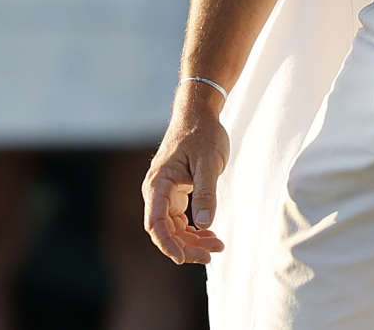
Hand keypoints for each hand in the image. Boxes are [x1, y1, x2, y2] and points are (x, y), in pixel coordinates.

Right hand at [142, 93, 229, 264]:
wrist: (198, 114)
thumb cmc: (202, 133)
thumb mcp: (209, 162)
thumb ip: (206, 192)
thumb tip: (205, 224)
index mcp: (158, 184)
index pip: (156, 223)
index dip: (167, 244)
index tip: (182, 258)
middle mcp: (156, 191)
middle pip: (165, 230)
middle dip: (186, 246)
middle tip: (212, 253)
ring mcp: (164, 193)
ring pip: (173, 228)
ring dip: (192, 241)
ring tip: (217, 245)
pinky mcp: (174, 193)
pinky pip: (180, 220)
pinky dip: (194, 230)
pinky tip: (210, 234)